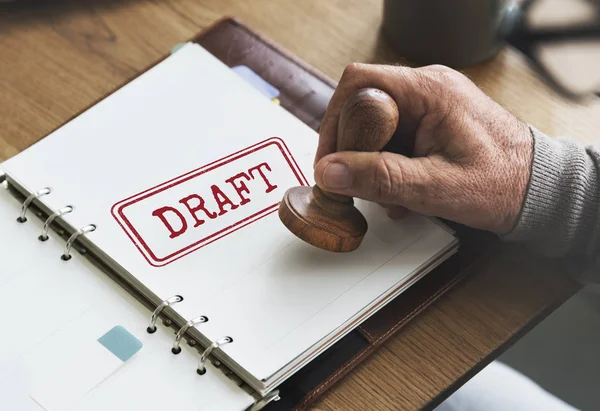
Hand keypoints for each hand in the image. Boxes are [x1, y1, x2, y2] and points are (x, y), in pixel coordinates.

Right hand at [313, 63, 533, 233]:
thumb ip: (379, 178)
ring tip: (390, 195)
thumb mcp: (435, 187)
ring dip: (372, 163)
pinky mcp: (431, 121)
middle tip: (358, 184)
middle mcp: (428, 89)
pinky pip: (393, 136)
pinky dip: (388, 164)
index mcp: (430, 91)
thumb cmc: (502, 184)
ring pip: (375, 126)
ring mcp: (430, 104)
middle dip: (354, 150)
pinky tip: (402, 190)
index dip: (335, 122)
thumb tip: (330, 172)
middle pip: (363, 107)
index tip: (330, 161)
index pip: (359, 85)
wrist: (538, 190)